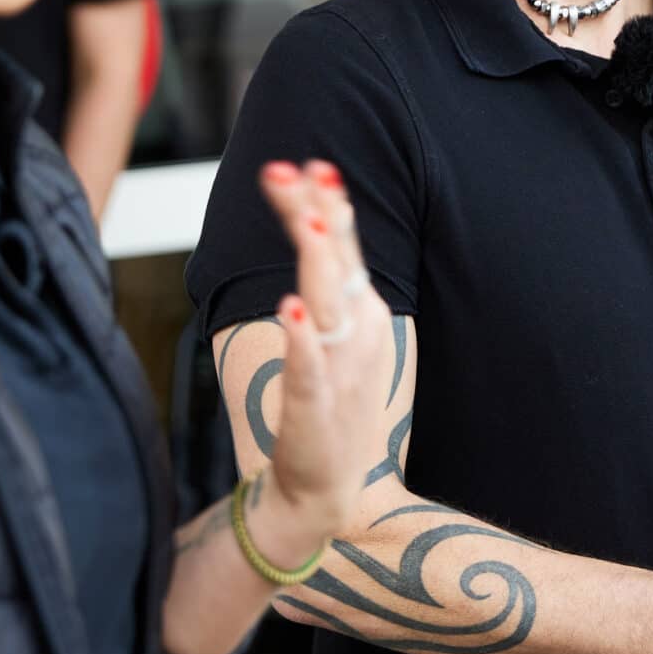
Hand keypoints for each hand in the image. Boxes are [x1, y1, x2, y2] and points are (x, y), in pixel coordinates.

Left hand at [252, 160, 396, 541]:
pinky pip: (309, 368)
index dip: (324, 204)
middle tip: (293, 171)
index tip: (303, 164)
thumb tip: (310, 210)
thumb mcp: (334, 331)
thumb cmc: (328, 402)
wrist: (326, 489)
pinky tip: (291, 311)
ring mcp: (341, 370)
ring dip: (318, 262)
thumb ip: (324, 277)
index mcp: (361, 311)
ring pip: (328, 305)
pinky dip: (302, 340)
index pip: (342, 246)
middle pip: (335, 262)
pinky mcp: (317, 408)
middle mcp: (357, 333)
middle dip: (316, 214)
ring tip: (305, 220)